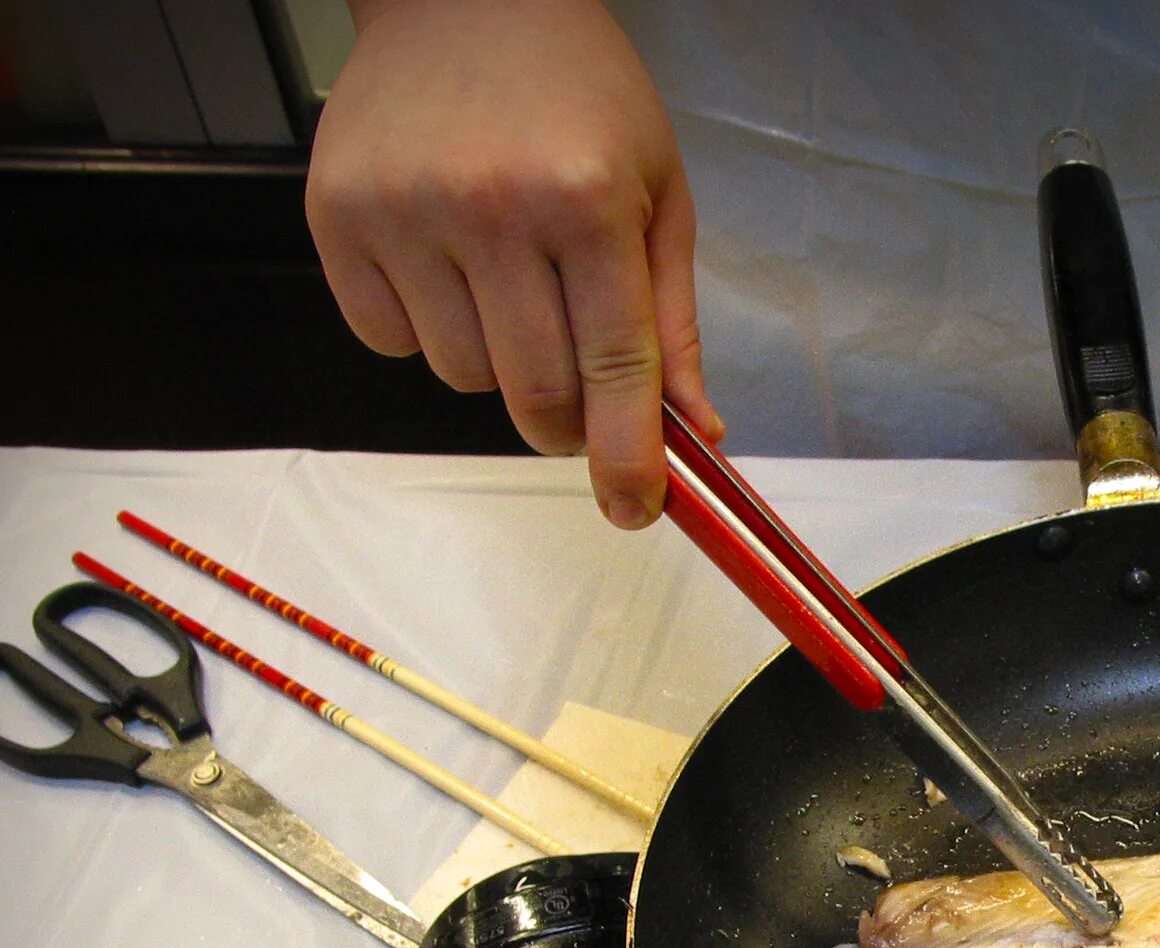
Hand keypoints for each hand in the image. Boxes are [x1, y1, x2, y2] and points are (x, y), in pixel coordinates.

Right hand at [306, 0, 722, 527]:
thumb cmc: (580, 95)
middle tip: (579, 395)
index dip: (627, 458)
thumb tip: (695, 434)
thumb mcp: (657, 195)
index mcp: (586, 200)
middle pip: (535, 394)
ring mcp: (403, 212)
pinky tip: (446, 264)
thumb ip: (670, 323)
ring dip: (497, 364)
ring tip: (508, 282)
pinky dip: (424, 330)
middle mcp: (490, 207)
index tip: (635, 510)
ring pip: (462, 378)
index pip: (613, 369)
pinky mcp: (336, 217)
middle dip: (568, 423)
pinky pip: (389, 341)